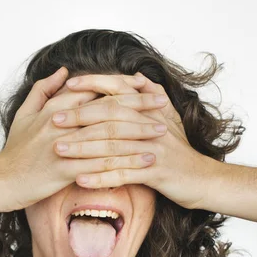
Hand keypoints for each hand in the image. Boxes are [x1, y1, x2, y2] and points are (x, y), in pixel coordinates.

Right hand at [0, 68, 149, 210]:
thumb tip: (63, 72)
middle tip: (163, 106)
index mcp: (54, 109)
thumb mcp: (24, 114)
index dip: (122, 89)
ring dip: (138, 135)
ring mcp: (64, 147)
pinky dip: (126, 163)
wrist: (0, 181)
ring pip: (109, 137)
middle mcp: (61, 124)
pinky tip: (144, 163)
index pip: (95, 92)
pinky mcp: (65, 171)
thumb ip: (43, 90)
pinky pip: (102, 166)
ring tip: (161, 134)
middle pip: (107, 110)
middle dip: (138, 107)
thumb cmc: (14, 152)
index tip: (144, 87)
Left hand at [51, 72, 214, 209]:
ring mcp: (152, 148)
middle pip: (111, 116)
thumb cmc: (178, 151)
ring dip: (83, 148)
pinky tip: (79, 180)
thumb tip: (136, 77)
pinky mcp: (155, 173)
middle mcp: (151, 125)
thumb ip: (150, 98)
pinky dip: (100, 177)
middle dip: (79, 117)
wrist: (202, 179)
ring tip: (58, 150)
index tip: (67, 86)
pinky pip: (122, 174)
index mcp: (151, 110)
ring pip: (112, 145)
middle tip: (53, 120)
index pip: (118, 91)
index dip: (93, 86)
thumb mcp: (168, 120)